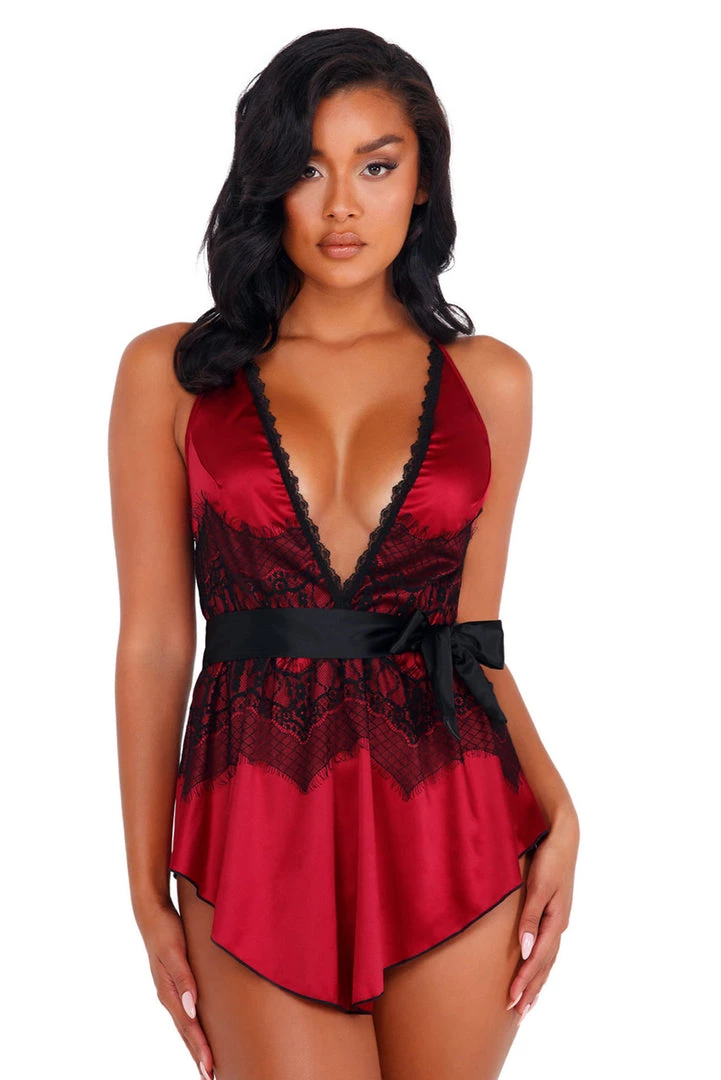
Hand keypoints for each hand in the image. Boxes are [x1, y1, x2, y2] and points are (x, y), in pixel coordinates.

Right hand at [136, 897, 214, 1079]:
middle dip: (198, 1056)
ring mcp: (171, 991)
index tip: (210, 1069)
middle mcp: (169, 996)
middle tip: (211, 1077)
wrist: (152, 913)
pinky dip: (193, 1029)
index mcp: (169, 992)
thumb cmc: (165, 929)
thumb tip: (191, 1008)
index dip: (200, 1049)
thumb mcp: (175, 951)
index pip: (188, 1027)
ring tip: (206, 1065)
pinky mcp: (176, 983)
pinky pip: (186, 1013)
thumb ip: (183, 979)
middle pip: (186, 1033)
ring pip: (186, 1026)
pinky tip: (199, 1032)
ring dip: (196, 1046)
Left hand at [507, 810, 579, 1018]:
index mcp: (555, 921)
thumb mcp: (537, 886)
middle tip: (517, 1014)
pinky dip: (541, 966)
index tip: (510, 999)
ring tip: (527, 1004)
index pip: (537, 959)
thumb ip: (530, 917)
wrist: (564, 838)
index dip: (524, 980)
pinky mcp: (555, 914)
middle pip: (544, 966)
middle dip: (531, 990)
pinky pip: (548, 948)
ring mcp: (558, 921)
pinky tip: (537, 973)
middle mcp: (558, 925)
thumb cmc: (549, 859)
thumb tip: (525, 949)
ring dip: (537, 983)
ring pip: (548, 960)